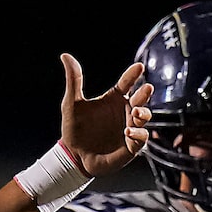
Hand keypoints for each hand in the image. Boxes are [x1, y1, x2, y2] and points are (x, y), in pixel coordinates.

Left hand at [57, 54, 151, 177]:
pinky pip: (141, 137)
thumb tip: (65, 56)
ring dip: (143, 113)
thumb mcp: (71, 103)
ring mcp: (131, 126)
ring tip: (136, 112)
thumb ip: (74, 80)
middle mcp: (126, 110)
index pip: (127, 83)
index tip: (138, 67)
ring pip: (144, 116)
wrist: (73, 156)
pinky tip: (128, 131)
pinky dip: (138, 133)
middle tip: (146, 88)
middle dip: (145, 93)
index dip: (133, 75)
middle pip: (141, 98)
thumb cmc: (74, 128)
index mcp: (114, 98)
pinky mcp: (132, 144)